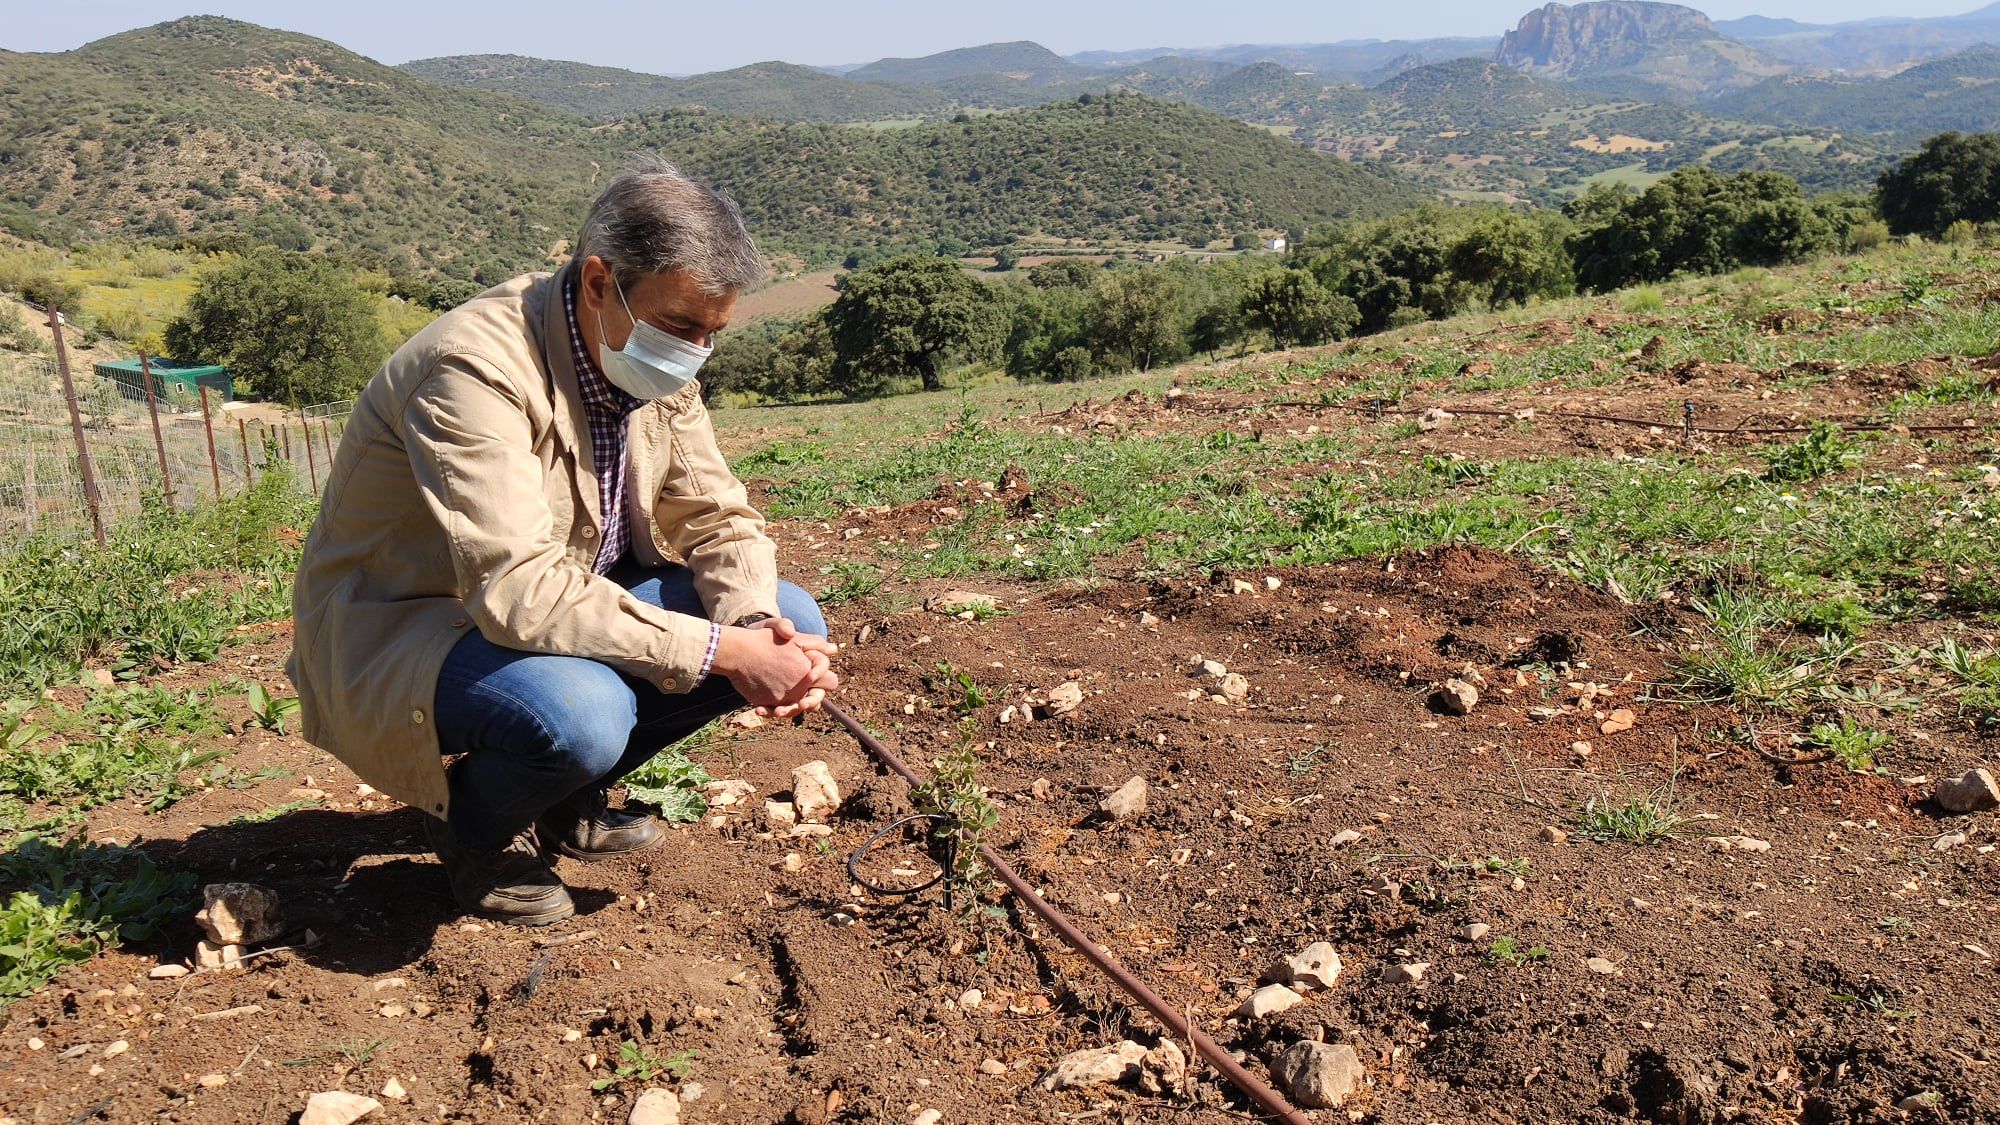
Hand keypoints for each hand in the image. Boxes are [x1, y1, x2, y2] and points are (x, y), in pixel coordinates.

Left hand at [713, 623, 838, 718]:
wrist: (739, 651)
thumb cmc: (761, 637)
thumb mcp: (774, 628)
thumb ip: (794, 630)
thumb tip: (829, 647)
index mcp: (809, 664)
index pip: (826, 675)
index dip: (820, 675)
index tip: (809, 676)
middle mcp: (803, 681)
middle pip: (816, 697)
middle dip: (810, 702)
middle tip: (800, 704)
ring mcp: (790, 692)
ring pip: (798, 707)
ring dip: (789, 711)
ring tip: (776, 711)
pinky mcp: (776, 700)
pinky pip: (778, 711)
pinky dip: (769, 712)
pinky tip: (758, 709)